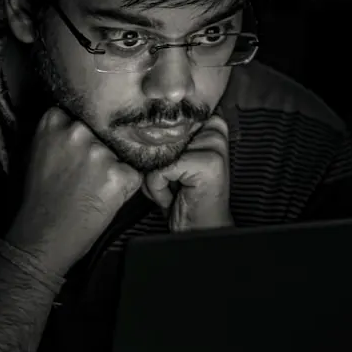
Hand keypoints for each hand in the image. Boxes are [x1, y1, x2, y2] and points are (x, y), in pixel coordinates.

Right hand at [6, 107, 143, 274]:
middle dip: (99, 149)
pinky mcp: (119, 175)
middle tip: (83, 175)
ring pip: (119, 152)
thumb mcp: (32, 153)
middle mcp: (78, 131)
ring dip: (112, 168)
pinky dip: (124, 186)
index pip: (81, 114)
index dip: (82, 135)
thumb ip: (53, 132)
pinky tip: (103, 198)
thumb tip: (71, 119)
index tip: (75, 151)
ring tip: (91, 189)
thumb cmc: (35, 199)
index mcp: (53, 121)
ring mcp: (100, 153)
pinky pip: (132, 174)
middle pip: (102, 132)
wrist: (42, 237)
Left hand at [143, 114, 232, 231]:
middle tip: (173, 184)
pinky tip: (173, 198)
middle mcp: (214, 132)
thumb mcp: (172, 163)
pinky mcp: (205, 163)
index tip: (170, 168)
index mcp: (209, 127)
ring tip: (173, 191)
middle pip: (159, 138)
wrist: (199, 230)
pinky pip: (159, 171)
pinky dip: (158, 190)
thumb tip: (137, 127)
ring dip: (156, 180)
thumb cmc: (184, 198)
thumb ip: (164, 141)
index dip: (157, 145)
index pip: (169, 121)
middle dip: (156, 166)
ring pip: (157, 155)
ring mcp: (213, 148)